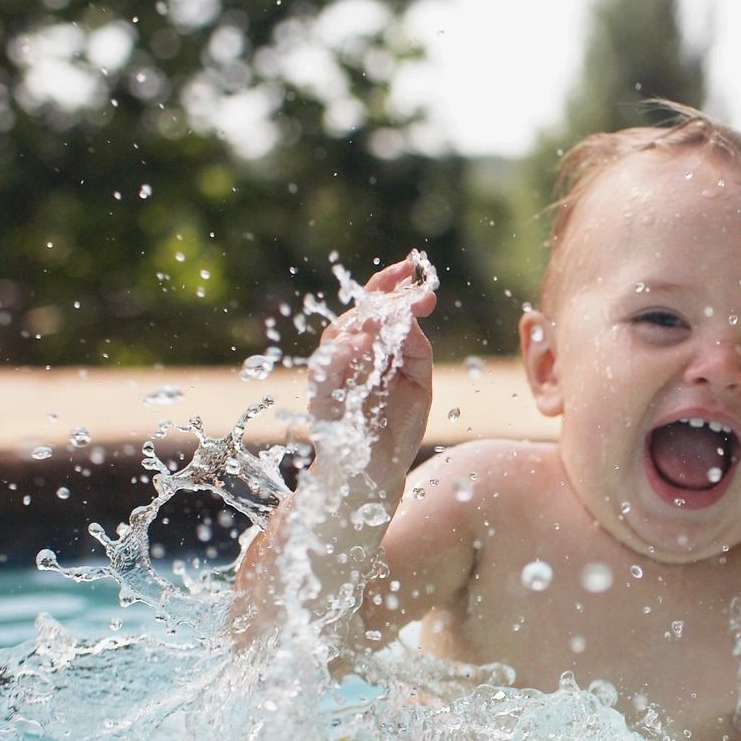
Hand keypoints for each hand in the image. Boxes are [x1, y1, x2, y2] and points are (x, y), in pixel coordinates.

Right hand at [305, 256, 435, 492]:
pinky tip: (358, 345)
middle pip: (356, 316)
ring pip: (337, 337)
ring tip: (386, 311)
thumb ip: (416, 350)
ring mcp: (332, 377)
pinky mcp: (321, 402)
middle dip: (381, 299)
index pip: (376, 307)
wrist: (375, 473)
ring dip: (361, 322)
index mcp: (372, 348)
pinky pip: (323, 375)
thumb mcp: (418, 384)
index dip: (389, 284)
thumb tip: (413, 315)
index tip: (410, 266)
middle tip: (409, 293)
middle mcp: (348, 357)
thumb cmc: (395, 426)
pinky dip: (337, 358)